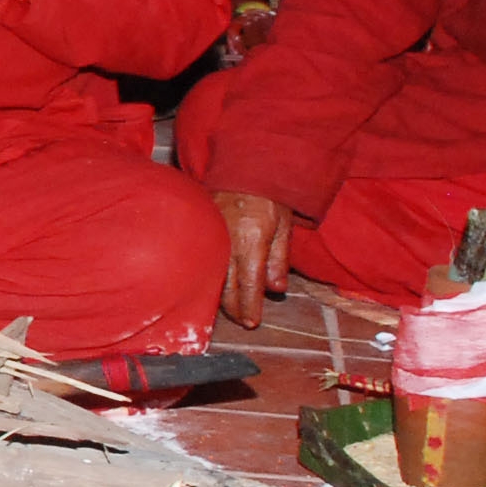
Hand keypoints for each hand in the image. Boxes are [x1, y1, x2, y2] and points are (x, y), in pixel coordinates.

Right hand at [215, 190, 291, 329]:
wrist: (243, 164)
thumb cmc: (269, 193)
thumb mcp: (284, 224)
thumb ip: (279, 258)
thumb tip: (276, 289)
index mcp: (251, 241)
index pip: (249, 284)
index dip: (250, 307)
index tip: (252, 322)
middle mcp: (227, 242)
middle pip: (227, 286)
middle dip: (235, 308)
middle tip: (243, 320)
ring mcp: (210, 236)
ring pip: (212, 276)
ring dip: (220, 295)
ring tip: (229, 308)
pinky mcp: (201, 230)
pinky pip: (203, 260)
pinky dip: (209, 276)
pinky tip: (213, 284)